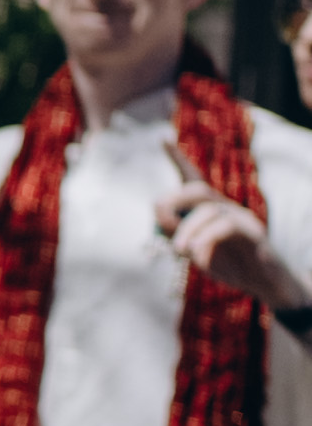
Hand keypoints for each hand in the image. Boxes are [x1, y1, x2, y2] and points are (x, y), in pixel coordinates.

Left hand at [167, 170, 311, 311]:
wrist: (265, 285)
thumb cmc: (229, 265)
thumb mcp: (195, 250)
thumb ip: (176, 234)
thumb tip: (161, 220)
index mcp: (211, 208)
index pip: (193, 178)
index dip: (178, 159)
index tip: (163, 139)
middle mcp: (227, 207)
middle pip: (196, 189)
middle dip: (171, 203)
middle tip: (164, 227)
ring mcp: (242, 218)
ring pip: (208, 209)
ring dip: (186, 230)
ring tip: (179, 251)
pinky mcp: (254, 234)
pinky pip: (227, 226)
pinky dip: (206, 238)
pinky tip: (196, 254)